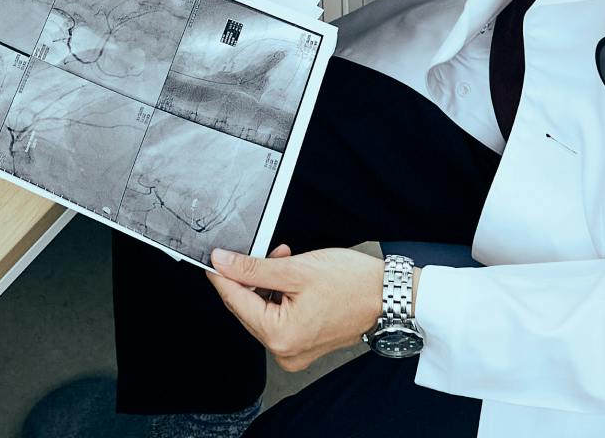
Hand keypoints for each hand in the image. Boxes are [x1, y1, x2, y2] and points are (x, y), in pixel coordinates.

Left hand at [206, 245, 386, 371]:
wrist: (389, 297)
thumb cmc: (353, 283)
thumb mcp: (296, 269)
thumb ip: (253, 268)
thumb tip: (221, 263)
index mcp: (280, 336)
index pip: (235, 301)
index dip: (222, 276)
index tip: (214, 257)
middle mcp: (285, 351)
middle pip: (247, 309)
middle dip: (250, 278)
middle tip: (265, 253)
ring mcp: (295, 351)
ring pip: (262, 312)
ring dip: (266, 285)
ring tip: (283, 260)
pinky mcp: (304, 345)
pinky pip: (278, 319)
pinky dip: (279, 297)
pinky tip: (289, 278)